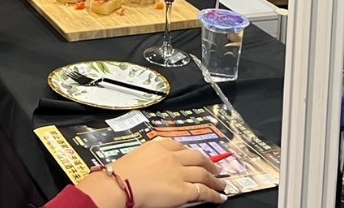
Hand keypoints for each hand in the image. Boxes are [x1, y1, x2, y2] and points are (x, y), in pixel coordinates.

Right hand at [75, 139, 225, 206]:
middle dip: (208, 163)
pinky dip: (214, 194)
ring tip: (221, 183)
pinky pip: (203, 191)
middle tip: (216, 167)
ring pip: (203, 174)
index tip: (196, 156)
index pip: (180, 146)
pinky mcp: (184, 190)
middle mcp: (173, 156)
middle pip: (197, 157)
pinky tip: (220, 197)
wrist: (122, 184)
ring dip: (215, 179)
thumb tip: (158, 162)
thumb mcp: (138, 154)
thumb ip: (151, 156)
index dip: (191, 152)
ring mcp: (180, 172)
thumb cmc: (123, 172)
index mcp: (160, 145)